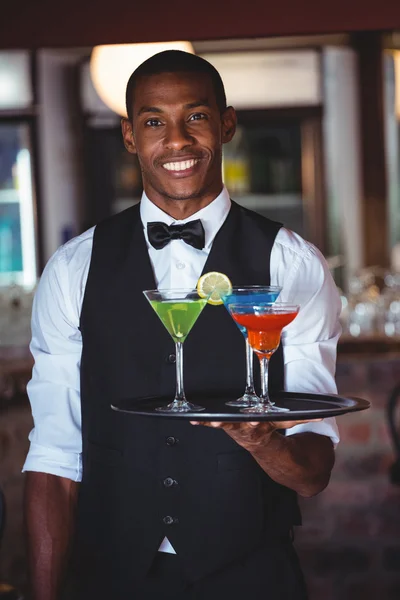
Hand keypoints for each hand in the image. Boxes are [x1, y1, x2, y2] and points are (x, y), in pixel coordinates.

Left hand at [189, 419, 321, 452]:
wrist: (267, 449)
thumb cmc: (275, 428)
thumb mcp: (289, 421)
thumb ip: (304, 418)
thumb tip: (324, 414)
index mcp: (261, 428)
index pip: (257, 425)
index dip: (253, 423)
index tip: (252, 421)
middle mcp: (245, 429)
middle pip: (234, 425)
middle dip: (225, 423)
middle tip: (217, 420)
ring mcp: (233, 429)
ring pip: (220, 425)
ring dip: (210, 422)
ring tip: (199, 418)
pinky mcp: (224, 425)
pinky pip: (210, 424)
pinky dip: (201, 421)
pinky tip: (191, 418)